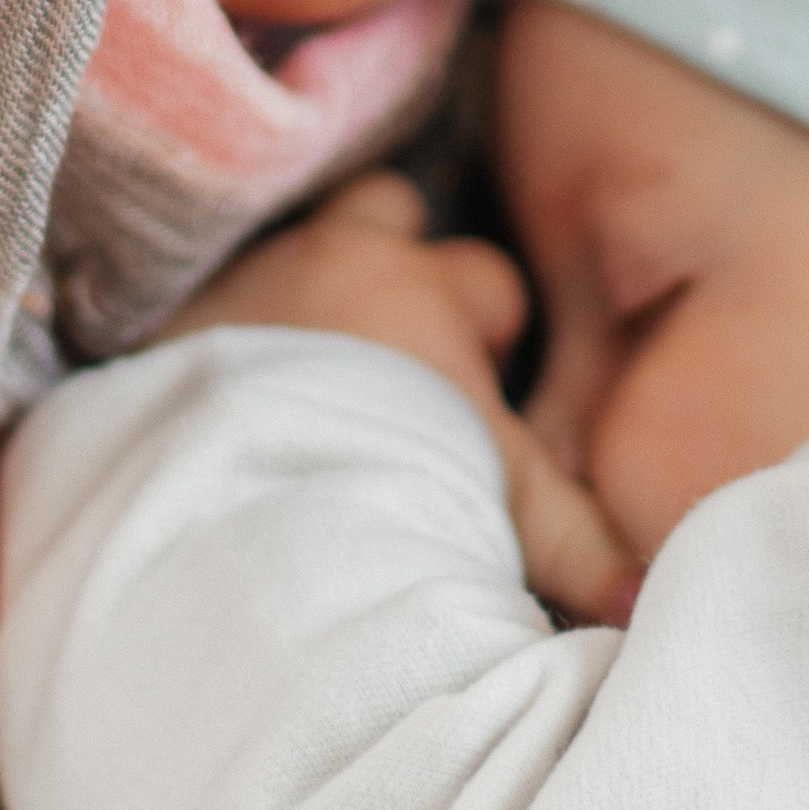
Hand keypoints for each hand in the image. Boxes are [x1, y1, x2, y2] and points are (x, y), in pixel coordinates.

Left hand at [160, 173, 638, 622]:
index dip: (489, 324)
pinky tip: (212, 394)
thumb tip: (639, 601)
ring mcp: (250, 275)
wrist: (236, 477)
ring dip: (300, 287)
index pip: (484, 279)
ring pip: (289, 240)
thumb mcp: (496, 504)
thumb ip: (573, 540)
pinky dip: (214, 336)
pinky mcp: (170, 312)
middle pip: (381, 208)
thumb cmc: (388, 477)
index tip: (480, 370)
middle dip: (389, 249)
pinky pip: (201, 298)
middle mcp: (337, 260)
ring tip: (296, 365)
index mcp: (425, 293)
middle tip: (383, 337)